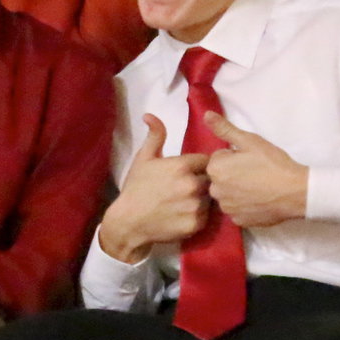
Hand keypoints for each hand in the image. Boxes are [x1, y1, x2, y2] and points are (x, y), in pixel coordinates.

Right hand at [98, 115, 209, 263]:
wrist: (128, 222)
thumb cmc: (136, 188)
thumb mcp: (143, 158)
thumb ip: (155, 136)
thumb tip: (150, 114)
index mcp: (182, 165)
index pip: (205, 160)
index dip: (198, 166)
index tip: (189, 172)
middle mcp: (192, 184)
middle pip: (211, 178)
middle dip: (203, 181)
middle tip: (187, 188)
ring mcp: (195, 205)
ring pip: (210, 198)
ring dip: (202, 199)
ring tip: (186, 202)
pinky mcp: (196, 224)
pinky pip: (206, 216)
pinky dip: (198, 216)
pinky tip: (184, 214)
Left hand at [205, 112, 307, 227]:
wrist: (294, 191)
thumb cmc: (272, 163)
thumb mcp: (249, 141)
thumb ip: (224, 128)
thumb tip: (206, 115)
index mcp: (215, 169)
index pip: (217, 159)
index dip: (233, 157)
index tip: (249, 159)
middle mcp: (215, 191)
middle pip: (219, 178)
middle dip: (231, 174)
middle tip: (253, 172)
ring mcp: (227, 208)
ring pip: (227, 195)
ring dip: (236, 190)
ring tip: (257, 186)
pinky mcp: (238, 221)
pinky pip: (236, 210)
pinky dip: (244, 205)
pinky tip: (258, 200)